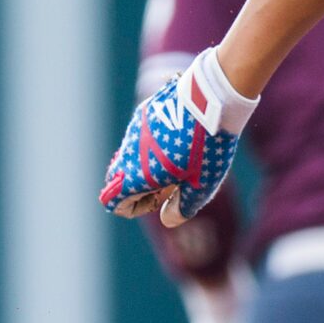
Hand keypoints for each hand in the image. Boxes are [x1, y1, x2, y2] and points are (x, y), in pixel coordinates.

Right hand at [101, 46, 258, 224]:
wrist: (210, 102)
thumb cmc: (206, 149)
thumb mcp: (201, 186)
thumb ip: (182, 208)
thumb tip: (167, 220)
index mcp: (136, 175)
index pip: (113, 202)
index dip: (134, 208)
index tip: (160, 201)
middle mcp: (128, 152)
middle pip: (116, 179)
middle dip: (137, 189)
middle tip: (169, 185)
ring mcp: (133, 131)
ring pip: (128, 157)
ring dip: (145, 166)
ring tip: (180, 162)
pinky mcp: (143, 114)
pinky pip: (138, 138)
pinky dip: (151, 148)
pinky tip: (180, 141)